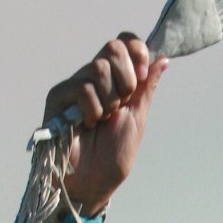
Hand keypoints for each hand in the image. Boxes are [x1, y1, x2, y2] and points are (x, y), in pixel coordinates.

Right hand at [44, 34, 166, 214]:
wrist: (95, 180)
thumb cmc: (114, 154)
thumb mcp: (138, 115)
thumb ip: (147, 86)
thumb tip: (163, 59)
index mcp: (115, 79)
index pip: (124, 42)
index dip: (136, 51)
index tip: (142, 76)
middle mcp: (94, 77)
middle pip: (113, 47)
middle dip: (126, 79)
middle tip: (121, 104)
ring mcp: (75, 85)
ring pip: (99, 67)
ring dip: (110, 100)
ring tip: (103, 120)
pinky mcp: (59, 97)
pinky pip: (83, 87)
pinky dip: (93, 109)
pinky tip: (88, 124)